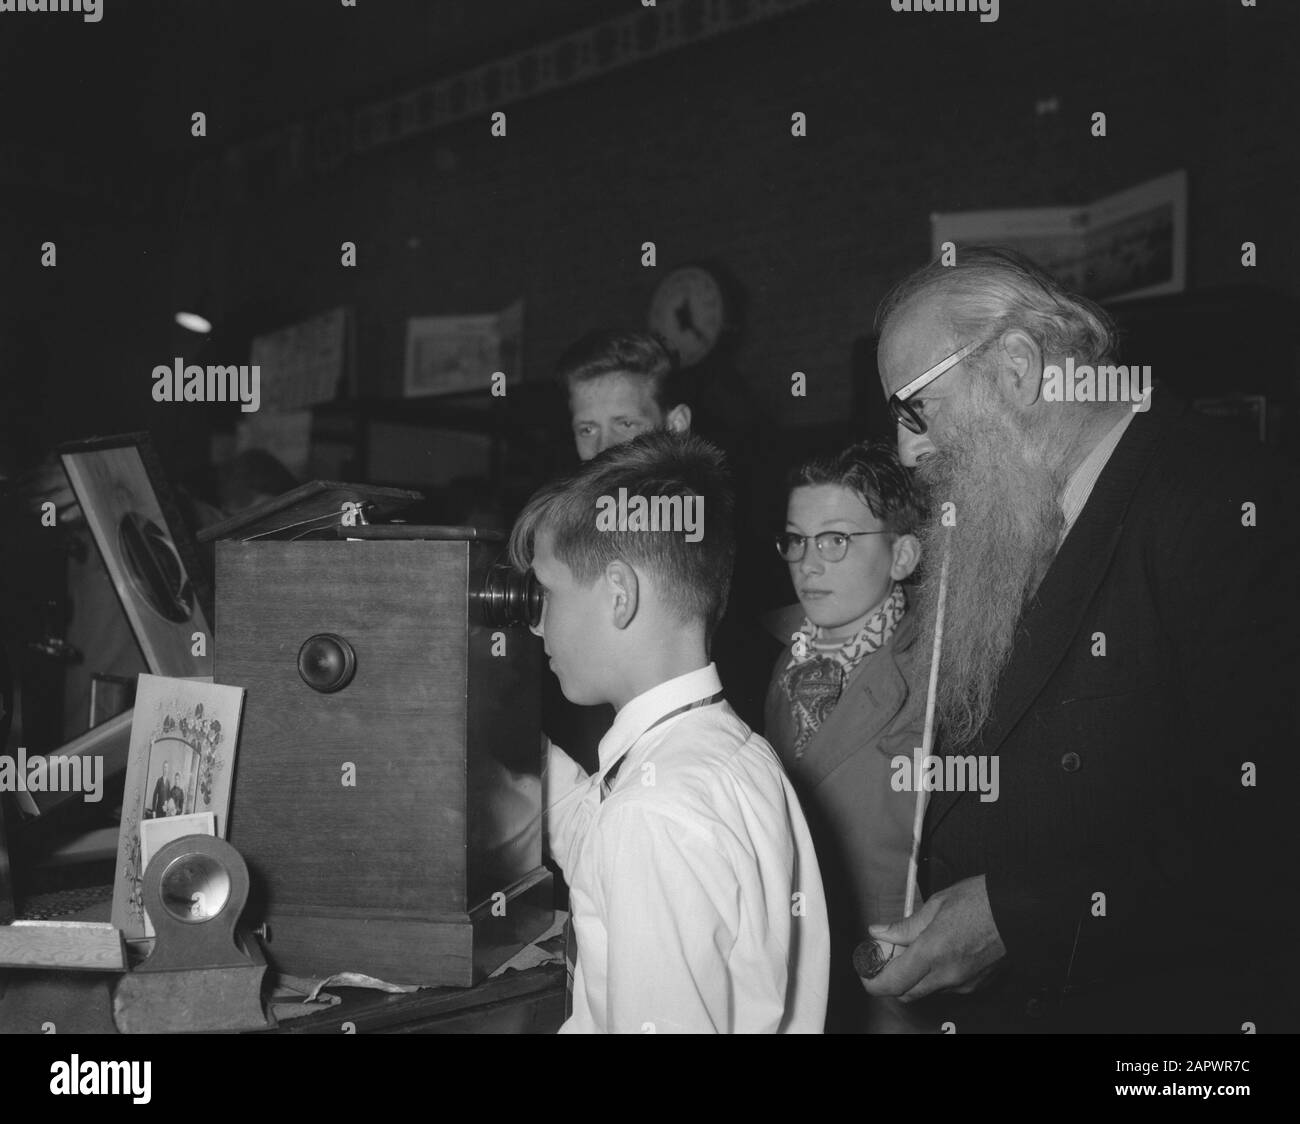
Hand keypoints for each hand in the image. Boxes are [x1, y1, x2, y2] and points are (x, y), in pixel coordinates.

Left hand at [859, 875, 1005, 1001]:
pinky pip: (946, 986)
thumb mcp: (936, 904)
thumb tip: (880, 933)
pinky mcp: (976, 985)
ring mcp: (963, 983)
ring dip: (914, 975)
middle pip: (906, 992)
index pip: (892, 982)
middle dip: (891, 978)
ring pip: (926, 990)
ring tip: (916, 946)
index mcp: (933, 952)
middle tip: (888, 955)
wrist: (1020, 911)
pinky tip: (939, 951)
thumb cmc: (982, 901)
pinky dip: (935, 974)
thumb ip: (905, 925)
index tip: (866, 969)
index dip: (872, 980)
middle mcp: (947, 974)